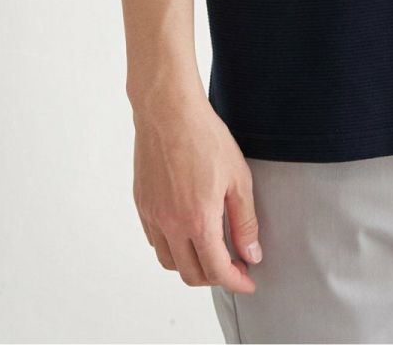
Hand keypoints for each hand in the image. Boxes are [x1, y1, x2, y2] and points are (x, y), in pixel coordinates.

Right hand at [132, 88, 261, 291]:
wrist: (168, 110)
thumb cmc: (205, 137)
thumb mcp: (238, 178)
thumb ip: (245, 221)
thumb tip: (251, 254)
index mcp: (198, 220)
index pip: (216, 270)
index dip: (236, 281)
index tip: (248, 281)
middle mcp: (170, 224)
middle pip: (190, 274)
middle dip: (214, 278)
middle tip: (233, 265)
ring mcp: (152, 215)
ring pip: (169, 261)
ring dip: (191, 265)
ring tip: (210, 250)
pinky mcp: (141, 203)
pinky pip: (155, 240)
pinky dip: (172, 246)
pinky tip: (187, 230)